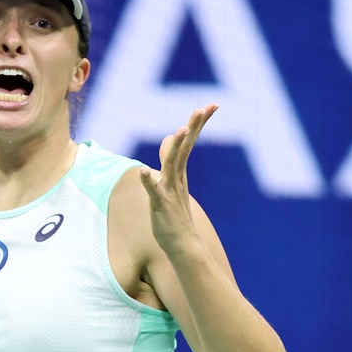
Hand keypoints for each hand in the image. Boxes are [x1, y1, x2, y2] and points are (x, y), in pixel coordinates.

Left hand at [139, 103, 217, 254]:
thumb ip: (170, 160)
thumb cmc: (175, 214)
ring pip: (173, 165)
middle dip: (195, 126)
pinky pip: (154, 191)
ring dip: (176, 148)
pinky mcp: (161, 204)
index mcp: (179, 172)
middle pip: (186, 147)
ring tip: (181, 131)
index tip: (208, 106)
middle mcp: (176, 178)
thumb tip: (169, 138)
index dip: (197, 124)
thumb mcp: (172, 182)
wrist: (183, 245)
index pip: (188, 142)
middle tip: (206, 107)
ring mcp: (169, 190)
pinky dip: (149, 181)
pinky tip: (143, 171)